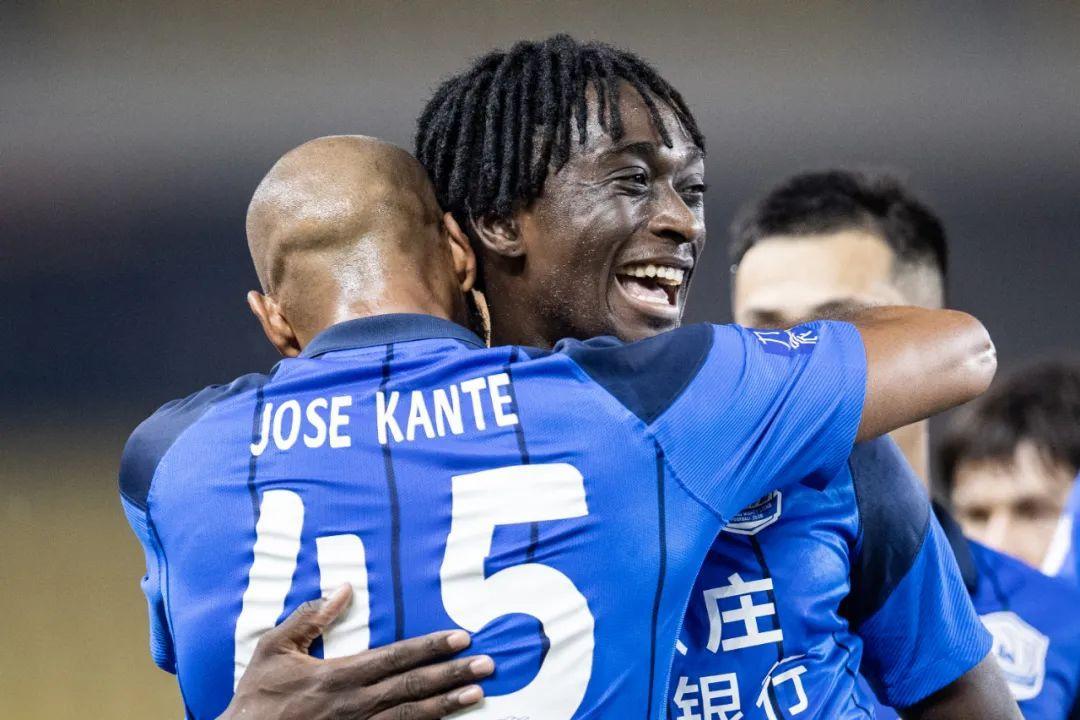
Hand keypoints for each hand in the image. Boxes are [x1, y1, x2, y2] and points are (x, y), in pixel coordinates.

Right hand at [220, 584, 492, 719]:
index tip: (461, 637)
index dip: (429, 647)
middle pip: (412, 687)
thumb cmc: (256, 699)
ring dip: (447, 705)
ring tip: (479, 694)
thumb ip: (310, 618)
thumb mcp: (274, 650)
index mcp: (338, 676)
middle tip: (487, 665)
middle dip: (452, 675)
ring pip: (411, 718)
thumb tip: (343, 587)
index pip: (395, 657)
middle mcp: (354, 705)